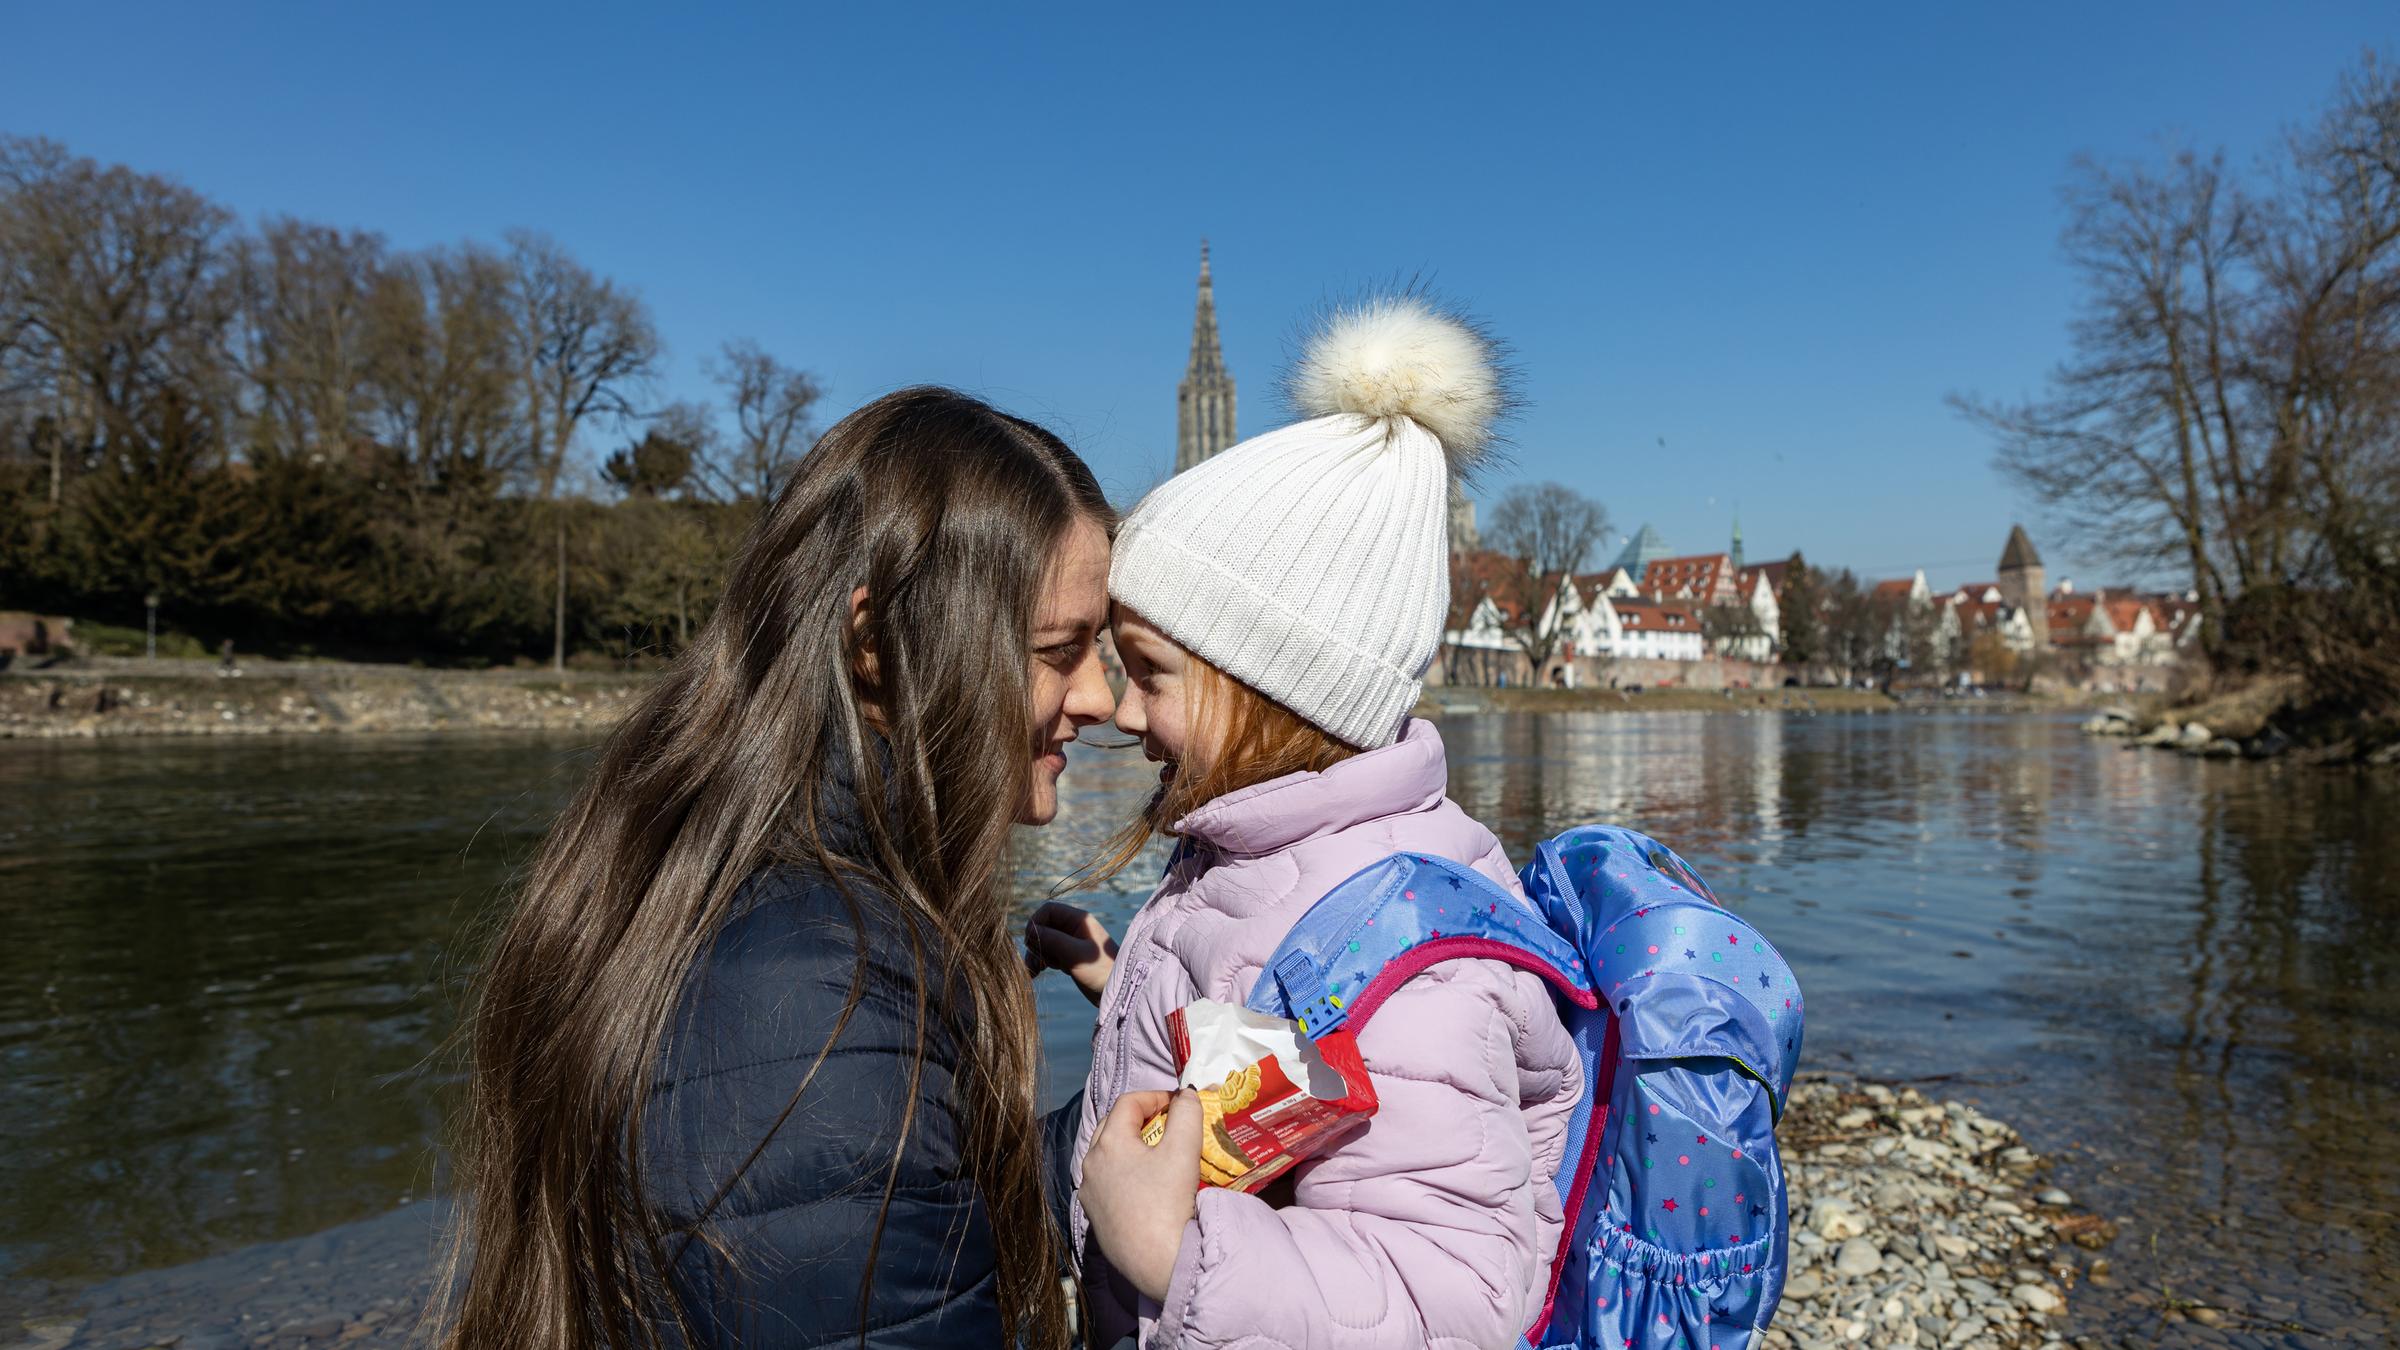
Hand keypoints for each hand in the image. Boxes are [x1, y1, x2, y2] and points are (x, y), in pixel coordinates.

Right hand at [1023, 901, 1115, 1005]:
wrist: (1117, 992)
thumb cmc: (1101, 971)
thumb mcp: (1075, 954)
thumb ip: (1052, 940)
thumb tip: (1030, 931)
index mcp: (1079, 920)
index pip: (1048, 910)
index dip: (1036, 922)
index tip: (1030, 941)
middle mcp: (1074, 928)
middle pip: (1043, 926)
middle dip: (1035, 943)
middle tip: (1037, 960)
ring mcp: (1070, 943)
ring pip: (1043, 942)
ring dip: (1036, 954)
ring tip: (1035, 971)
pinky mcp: (1068, 957)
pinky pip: (1048, 954)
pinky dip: (1040, 962)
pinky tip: (1035, 974)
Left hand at [1080, 1089, 1199, 1302]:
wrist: (1158, 1261)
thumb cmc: (1169, 1201)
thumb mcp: (1184, 1150)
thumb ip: (1187, 1113)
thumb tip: (1187, 1095)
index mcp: (1109, 1142)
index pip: (1128, 1103)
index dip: (1156, 1096)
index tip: (1179, 1103)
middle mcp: (1090, 1163)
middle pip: (1112, 1126)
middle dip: (1139, 1119)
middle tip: (1166, 1124)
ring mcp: (1089, 1192)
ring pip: (1107, 1156)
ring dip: (1130, 1147)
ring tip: (1156, 1154)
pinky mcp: (1094, 1217)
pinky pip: (1106, 1183)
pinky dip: (1123, 1174)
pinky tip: (1143, 1186)